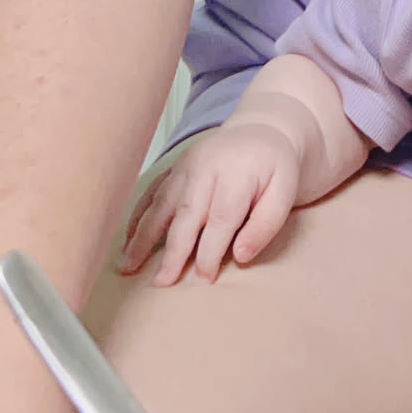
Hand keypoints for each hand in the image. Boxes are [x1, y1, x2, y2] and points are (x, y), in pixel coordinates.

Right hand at [120, 122, 301, 285]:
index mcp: (236, 174)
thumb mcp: (285, 192)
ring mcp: (186, 166)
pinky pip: (151, 192)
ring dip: (143, 236)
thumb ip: (266, 225)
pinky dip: (137, 216)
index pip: (221, 219)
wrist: (262, 129)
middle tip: (160, 283)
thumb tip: (240, 257)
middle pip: (187, 214)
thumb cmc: (275, 169)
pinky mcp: (174, 167)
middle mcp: (206, 168)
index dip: (210, 252)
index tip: (203, 281)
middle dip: (173, 251)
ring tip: (127, 266)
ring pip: (161, 203)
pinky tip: (126, 239)